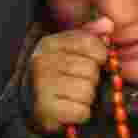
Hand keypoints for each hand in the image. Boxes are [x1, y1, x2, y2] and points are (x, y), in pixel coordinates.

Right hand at [28, 16, 113, 135]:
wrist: (30, 109)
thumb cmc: (56, 79)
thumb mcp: (69, 52)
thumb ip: (89, 36)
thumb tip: (108, 24)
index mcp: (48, 44)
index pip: (90, 43)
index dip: (100, 56)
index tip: (95, 63)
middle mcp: (41, 62)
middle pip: (91, 70)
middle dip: (91, 81)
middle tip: (77, 86)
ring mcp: (41, 85)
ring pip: (88, 91)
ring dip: (87, 99)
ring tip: (73, 98)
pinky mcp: (44, 109)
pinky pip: (82, 111)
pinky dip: (81, 114)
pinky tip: (69, 111)